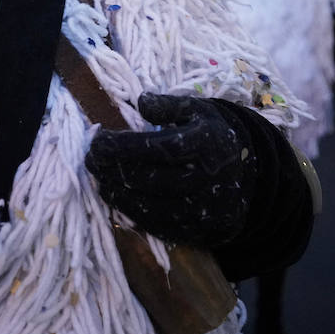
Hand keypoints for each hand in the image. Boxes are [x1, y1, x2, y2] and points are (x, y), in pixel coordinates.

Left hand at [85, 93, 256, 247]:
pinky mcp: (198, 231)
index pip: (160, 148)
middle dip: (114, 170)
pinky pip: (159, 226)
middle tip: (90, 159)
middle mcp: (209, 179)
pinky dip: (132, 212)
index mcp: (209, 144)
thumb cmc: (210, 136)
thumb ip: (169, 105)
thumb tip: (141, 102)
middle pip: (152, 179)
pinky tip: (116, 196)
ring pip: (152, 206)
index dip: (124, 147)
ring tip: (98, 178)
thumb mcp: (197, 110)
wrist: (244, 175)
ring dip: (118, 193)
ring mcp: (205, 209)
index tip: (98, 141)